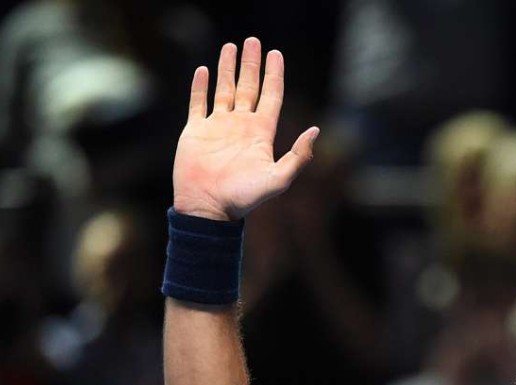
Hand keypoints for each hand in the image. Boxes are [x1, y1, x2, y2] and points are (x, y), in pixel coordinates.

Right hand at [172, 37, 318, 220]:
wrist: (209, 208)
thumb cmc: (244, 198)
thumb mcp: (278, 179)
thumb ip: (298, 156)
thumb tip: (316, 130)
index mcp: (261, 133)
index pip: (271, 96)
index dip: (274, 75)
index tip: (276, 53)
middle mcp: (241, 126)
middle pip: (249, 87)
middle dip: (251, 64)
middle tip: (253, 41)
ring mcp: (218, 127)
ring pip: (224, 89)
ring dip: (227, 68)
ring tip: (230, 47)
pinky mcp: (196, 131)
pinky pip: (198, 103)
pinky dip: (200, 86)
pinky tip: (203, 70)